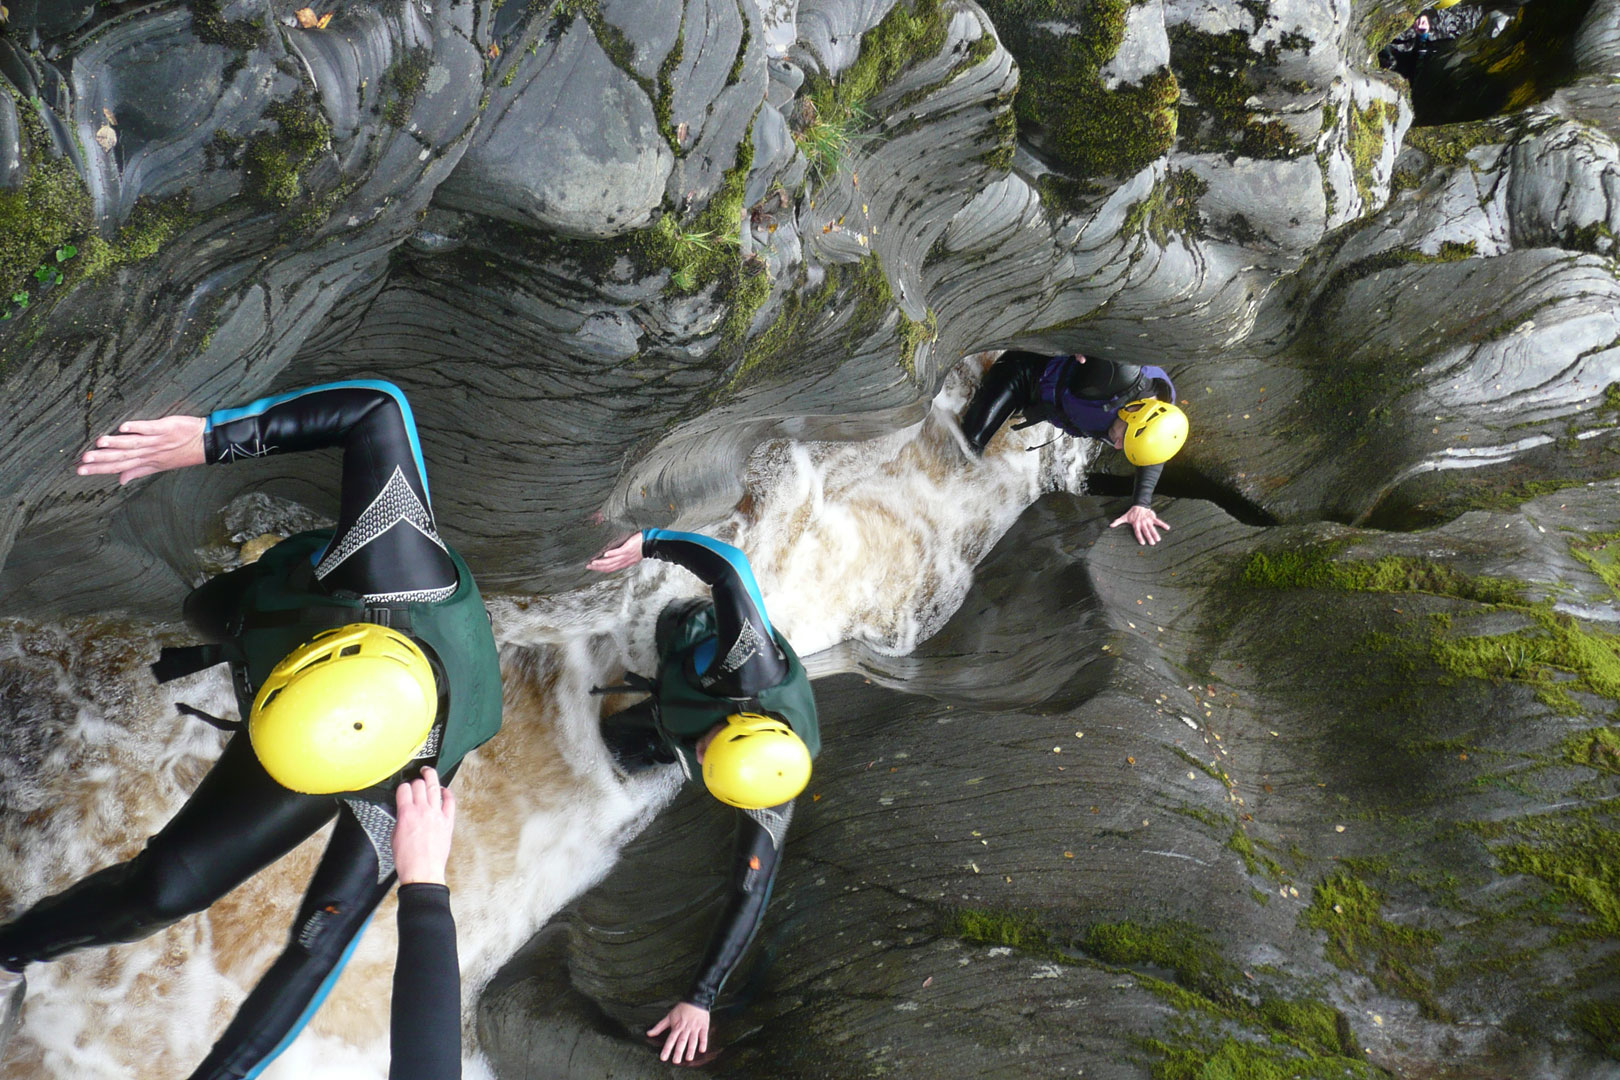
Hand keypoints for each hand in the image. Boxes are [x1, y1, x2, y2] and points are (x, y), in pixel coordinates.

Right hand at [76, 415, 205, 483]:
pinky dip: (137, 428)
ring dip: (115, 444)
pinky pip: (149, 429)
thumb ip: (138, 471)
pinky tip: (123, 428)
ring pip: (133, 444)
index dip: (98, 469)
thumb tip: (120, 481)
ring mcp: (157, 441)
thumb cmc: (181, 453)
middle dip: (101, 460)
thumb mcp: (159, 466)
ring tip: (98, 444)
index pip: (118, 467)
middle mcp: (148, 453)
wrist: (205, 443)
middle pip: (122, 457)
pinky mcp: (165, 428)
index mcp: (145, 462)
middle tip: (82, 461)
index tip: (79, 471)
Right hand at [393, 767, 455, 884]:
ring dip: (431, 777)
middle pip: (419, 785)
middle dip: (416, 780)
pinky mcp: (447, 822)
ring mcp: (437, 815)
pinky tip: (444, 790)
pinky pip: (450, 801)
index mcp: (406, 814)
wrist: (422, 872)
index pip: (404, 789)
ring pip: (434, 787)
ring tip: (428, 772)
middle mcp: (422, 811)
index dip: (403, 786)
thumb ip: (400, 818)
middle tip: (416, 779)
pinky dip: (447, 793)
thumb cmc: (407, 859)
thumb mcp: (394, 835)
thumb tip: (404, 811)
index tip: (403, 788)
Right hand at [586, 532, 643, 572]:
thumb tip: (614, 553)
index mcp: (624, 563)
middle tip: (588, 566)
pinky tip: (604, 554)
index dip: (601, 569)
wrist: (650, 543)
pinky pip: (618, 553)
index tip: (592, 567)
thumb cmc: (641, 546)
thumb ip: (623, 555)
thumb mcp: (631, 554)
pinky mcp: (627, 549)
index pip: (610, 568)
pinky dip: (611, 554)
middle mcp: (624, 561)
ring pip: (611, 562)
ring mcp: (625, 556)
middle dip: (597, 567)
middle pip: (609, 567)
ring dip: (601, 562)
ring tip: (593, 562)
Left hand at [647, 1002, 709, 1063]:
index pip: (671, 1039)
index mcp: (677, 1027)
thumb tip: (648, 1033)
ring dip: (691, 1049)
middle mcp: (685, 1028)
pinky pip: (703, 1036)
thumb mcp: (669, 1016)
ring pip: (692, 1040)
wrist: (696, 1000)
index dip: (667, 1049)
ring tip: (688, 1058)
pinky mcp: (703, 1027)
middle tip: (676, 1061)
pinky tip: (702, 1050)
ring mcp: (695, 1028)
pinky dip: (703, 1043)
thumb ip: (659, 1026)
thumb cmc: (682, 1009)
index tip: (663, 1058)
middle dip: (678, 1051)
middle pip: (681, 1041)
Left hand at [1110, 505, 1170, 545]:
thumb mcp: (1124, 517)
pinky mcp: (1152, 518)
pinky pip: (1158, 521)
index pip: (1138, 532)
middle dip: (1149, 537)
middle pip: (1146, 531)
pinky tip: (1168, 528)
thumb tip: (1110, 526)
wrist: (1139, 505)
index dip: (1140, 537)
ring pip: (1152, 528)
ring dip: (1155, 533)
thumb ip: (1118, 522)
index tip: (1142, 543)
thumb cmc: (1131, 513)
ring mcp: (1148, 520)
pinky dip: (1163, 524)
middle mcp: (1142, 523)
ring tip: (1158, 540)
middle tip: (1152, 544)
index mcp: (1136, 524)